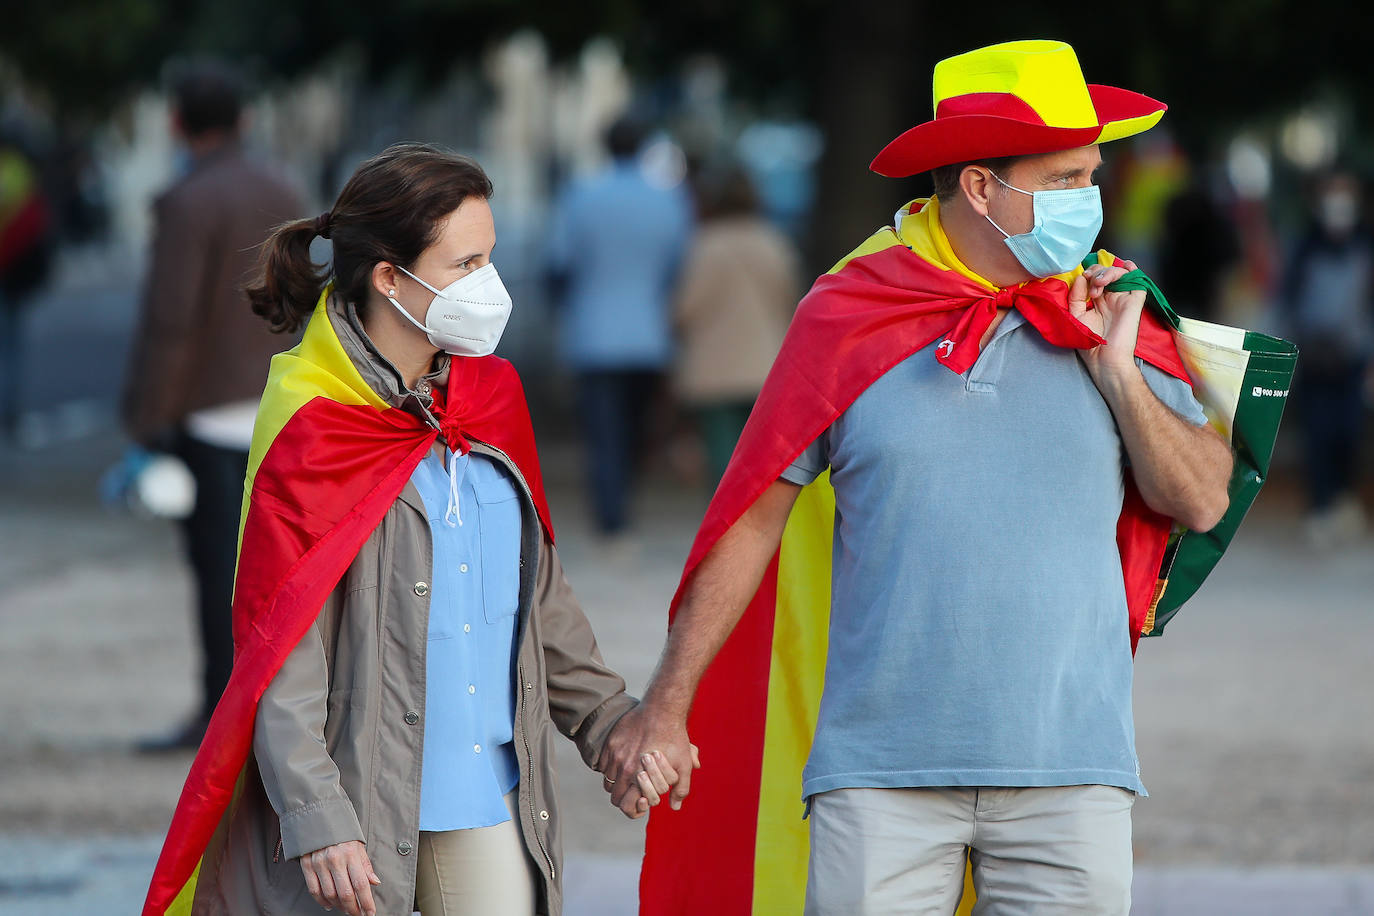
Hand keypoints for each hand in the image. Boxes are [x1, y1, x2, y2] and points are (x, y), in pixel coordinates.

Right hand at [299, 840, 380, 914]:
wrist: (318, 817)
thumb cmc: (341, 833)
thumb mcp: (358, 845)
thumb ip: (366, 865)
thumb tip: (375, 882)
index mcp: (350, 853)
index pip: (361, 883)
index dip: (366, 902)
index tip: (370, 913)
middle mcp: (335, 859)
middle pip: (345, 893)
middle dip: (353, 908)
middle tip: (358, 914)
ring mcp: (319, 863)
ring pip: (330, 894)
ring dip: (339, 906)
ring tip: (345, 908)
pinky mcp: (307, 866)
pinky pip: (314, 890)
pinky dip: (322, 901)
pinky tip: (329, 904)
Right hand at [598, 702, 701, 815]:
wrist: (662, 710)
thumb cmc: (674, 737)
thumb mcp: (684, 765)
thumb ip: (681, 789)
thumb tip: (675, 807)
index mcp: (640, 777)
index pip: (626, 806)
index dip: (633, 809)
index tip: (641, 803)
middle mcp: (624, 768)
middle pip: (615, 796)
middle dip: (625, 798)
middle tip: (635, 793)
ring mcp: (615, 755)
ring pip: (608, 780)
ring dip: (617, 783)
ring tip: (629, 778)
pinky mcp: (610, 743)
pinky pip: (603, 764)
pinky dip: (610, 768)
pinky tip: (622, 764)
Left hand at [1068, 260, 1146, 381]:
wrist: (1104, 358)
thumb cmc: (1090, 342)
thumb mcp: (1075, 315)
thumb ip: (1075, 296)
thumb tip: (1082, 277)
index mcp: (1096, 301)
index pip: (1093, 278)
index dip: (1087, 274)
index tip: (1081, 278)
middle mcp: (1110, 298)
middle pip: (1105, 273)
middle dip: (1096, 272)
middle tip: (1090, 284)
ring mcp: (1122, 299)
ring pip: (1119, 273)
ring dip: (1107, 273)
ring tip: (1098, 285)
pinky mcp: (1134, 301)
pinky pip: (1137, 280)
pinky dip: (1131, 270)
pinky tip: (1126, 266)